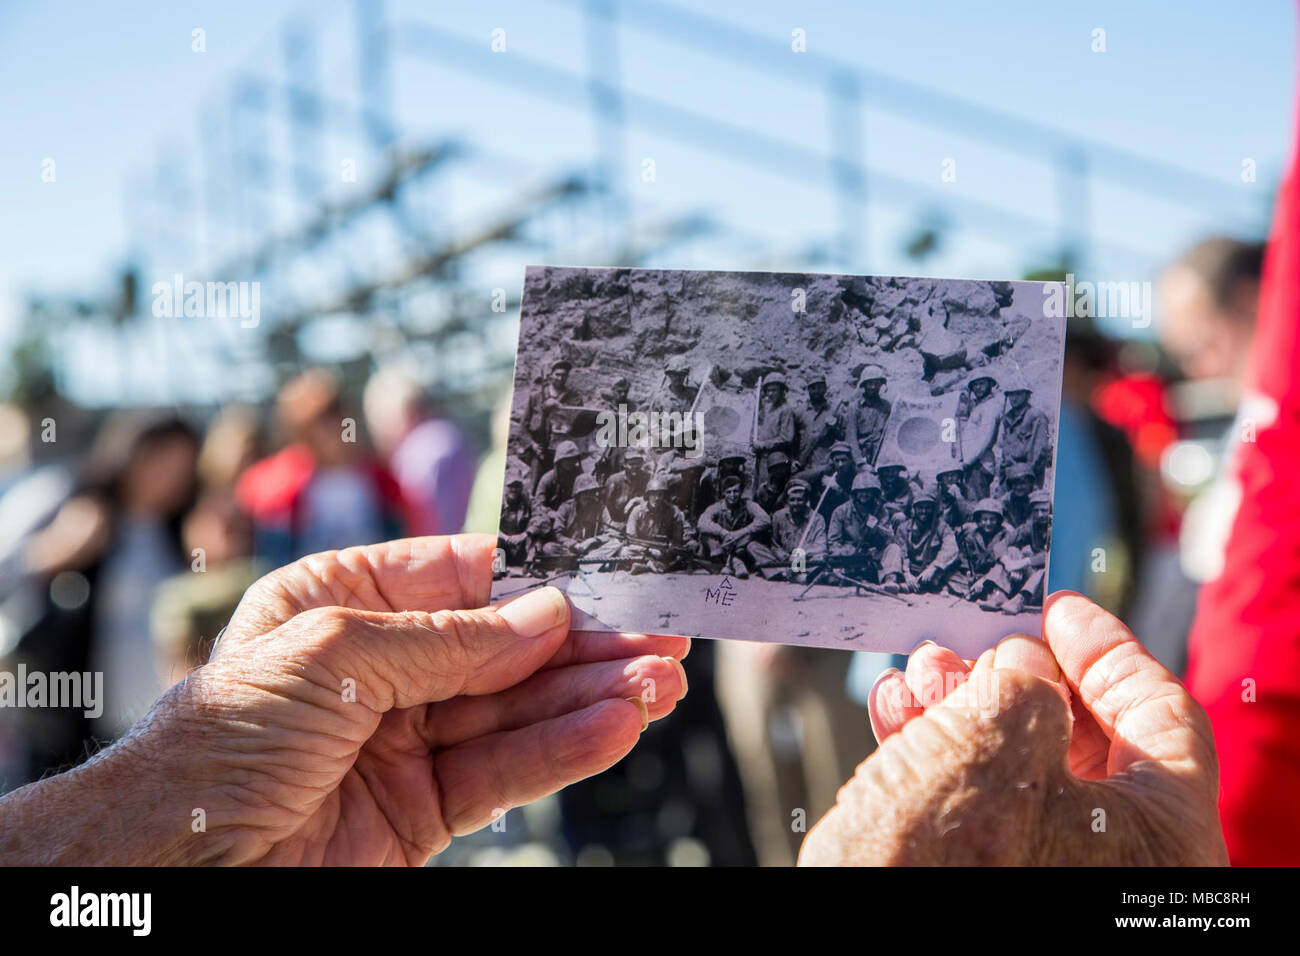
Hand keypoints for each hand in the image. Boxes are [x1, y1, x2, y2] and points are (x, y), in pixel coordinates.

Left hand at [6, 535, 688, 865]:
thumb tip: (546, 613)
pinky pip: (505, 773)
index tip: (608, 578)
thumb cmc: (220, 739)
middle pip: (504, 647)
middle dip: (583, 644)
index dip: (536, 579)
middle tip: (660, 638)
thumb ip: (449, 638)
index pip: (462, 578)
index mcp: (345, 602)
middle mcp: (382, 666)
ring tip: (659, 685)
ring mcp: (407, 739)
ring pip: (518, 711)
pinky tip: (615, 727)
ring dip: (591, 696)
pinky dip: (564, 751)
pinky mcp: (423, 808)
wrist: (178, 867)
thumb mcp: (332, 655)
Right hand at [799, 592, 1226, 864]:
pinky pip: (983, 808)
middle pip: (1084, 741)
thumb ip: (1024, 683)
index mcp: (1161, 836)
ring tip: (919, 674)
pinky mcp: (994, 879)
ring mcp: (1056, 877)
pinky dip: (943, 757)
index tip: (1056, 609)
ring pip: (1022, 772)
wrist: (868, 936)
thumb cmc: (949, 857)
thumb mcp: (994, 738)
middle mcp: (1121, 867)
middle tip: (975, 642)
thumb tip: (1020, 668)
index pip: (1162, 714)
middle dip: (1016, 678)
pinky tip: (899, 715)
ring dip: (966, 709)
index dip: (1106, 648)